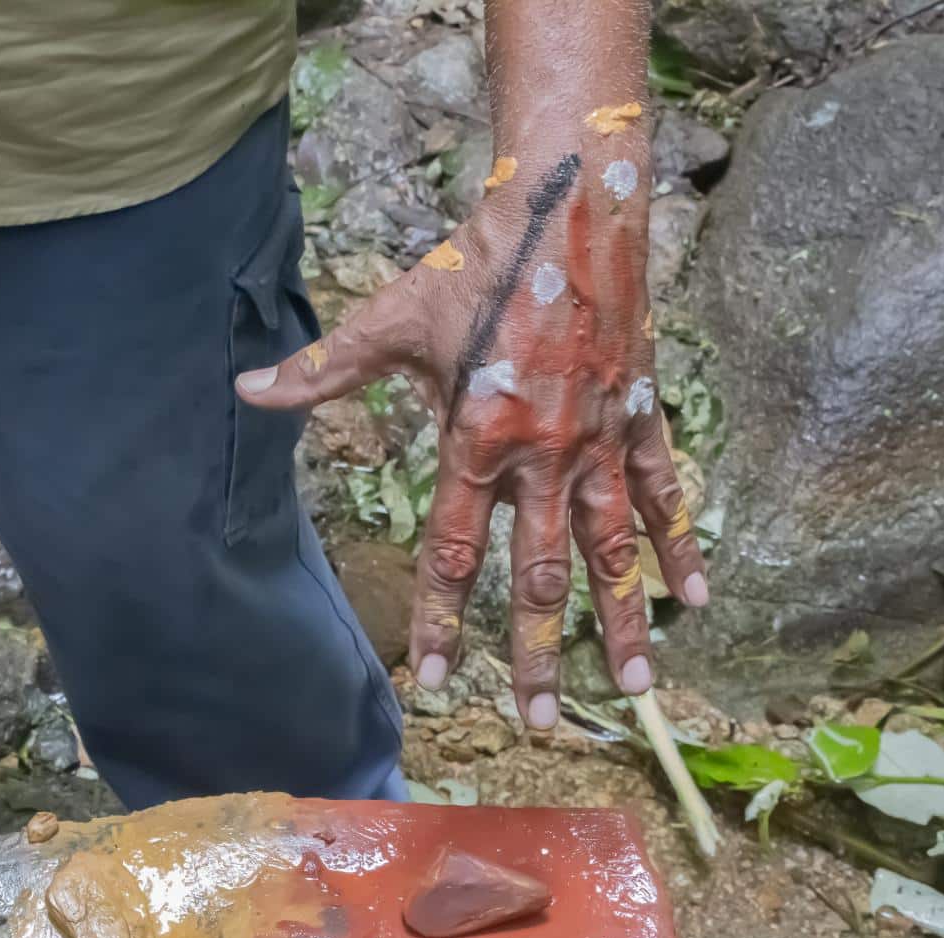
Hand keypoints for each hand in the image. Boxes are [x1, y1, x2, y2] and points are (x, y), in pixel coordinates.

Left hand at [237, 129, 707, 730]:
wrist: (566, 207)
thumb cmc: (473, 265)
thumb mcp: (390, 319)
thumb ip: (323, 371)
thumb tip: (246, 389)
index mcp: (476, 443)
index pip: (455, 557)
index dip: (444, 625)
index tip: (437, 685)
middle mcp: (542, 457)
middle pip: (541, 579)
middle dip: (540, 657)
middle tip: (541, 723)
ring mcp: (600, 442)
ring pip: (615, 551)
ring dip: (626, 622)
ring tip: (640, 688)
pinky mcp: (642, 417)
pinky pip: (666, 495)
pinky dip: (681, 546)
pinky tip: (697, 599)